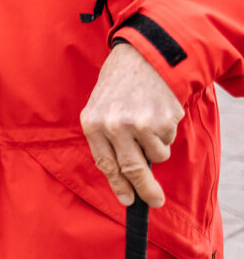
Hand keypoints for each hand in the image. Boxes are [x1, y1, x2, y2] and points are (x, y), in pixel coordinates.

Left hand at [80, 42, 183, 206]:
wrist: (141, 57)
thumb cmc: (117, 87)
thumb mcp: (99, 109)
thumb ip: (106, 140)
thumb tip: (122, 178)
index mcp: (92, 123)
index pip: (106, 165)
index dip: (119, 186)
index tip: (129, 201)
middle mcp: (114, 125)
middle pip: (132, 169)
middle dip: (145, 190)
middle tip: (155, 201)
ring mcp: (139, 123)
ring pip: (155, 157)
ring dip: (156, 150)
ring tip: (149, 126)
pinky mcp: (162, 120)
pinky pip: (167, 142)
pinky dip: (165, 135)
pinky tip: (157, 114)